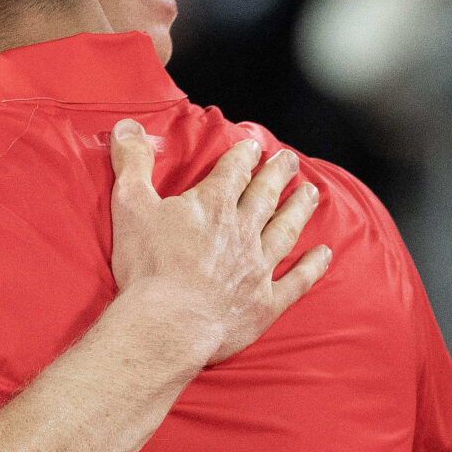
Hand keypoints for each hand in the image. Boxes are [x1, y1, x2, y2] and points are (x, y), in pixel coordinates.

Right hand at [106, 121, 332, 369]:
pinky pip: (297, 281)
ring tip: (311, 194)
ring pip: (286, 230)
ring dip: (299, 210)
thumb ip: (132, 162)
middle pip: (265, 195)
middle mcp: (243, 231)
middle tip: (289, 160)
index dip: (244, 155)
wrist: (168, 325)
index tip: (254, 146)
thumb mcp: (130, 205)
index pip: (234, 171)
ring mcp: (258, 267)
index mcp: (213, 205)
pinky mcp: (265, 303)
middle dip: (277, 174)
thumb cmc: (148, 267)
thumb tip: (127, 126)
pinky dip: (312, 267)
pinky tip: (324, 254)